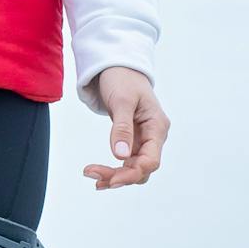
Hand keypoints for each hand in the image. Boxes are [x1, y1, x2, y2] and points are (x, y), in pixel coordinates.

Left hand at [82, 69, 167, 189]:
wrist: (118, 67)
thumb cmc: (123, 79)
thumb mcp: (121, 101)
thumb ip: (122, 128)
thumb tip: (120, 156)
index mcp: (157, 127)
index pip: (151, 160)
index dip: (132, 174)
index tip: (111, 180)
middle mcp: (154, 136)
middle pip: (142, 168)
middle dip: (120, 176)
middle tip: (92, 175)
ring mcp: (144, 140)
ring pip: (134, 168)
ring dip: (115, 175)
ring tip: (91, 175)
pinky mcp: (133, 140)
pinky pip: (126, 162)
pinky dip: (113, 169)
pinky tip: (98, 174)